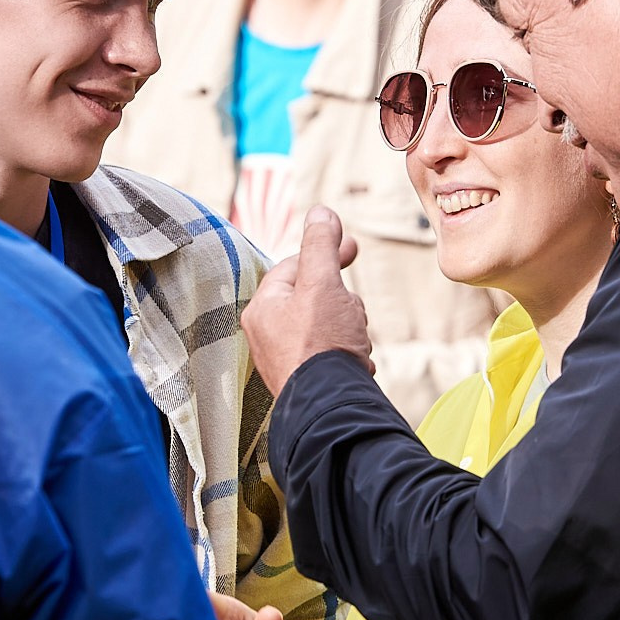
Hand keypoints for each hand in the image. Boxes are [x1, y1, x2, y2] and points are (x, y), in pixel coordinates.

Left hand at [242, 206, 370, 396]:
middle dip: (341, 300)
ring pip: (327, 324)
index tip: (351, 247)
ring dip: (349, 326)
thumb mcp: (322, 283)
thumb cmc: (321, 344)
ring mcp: (286, 359)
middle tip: (352, 313)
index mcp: (262, 308)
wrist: (332, 408)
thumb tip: (320, 212)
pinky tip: (357, 361)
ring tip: (354, 342)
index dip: (325, 253)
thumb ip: (320, 245)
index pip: (295, 266)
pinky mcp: (306, 378)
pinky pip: (331, 351)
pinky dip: (348, 351)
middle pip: (314, 296)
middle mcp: (267, 335)